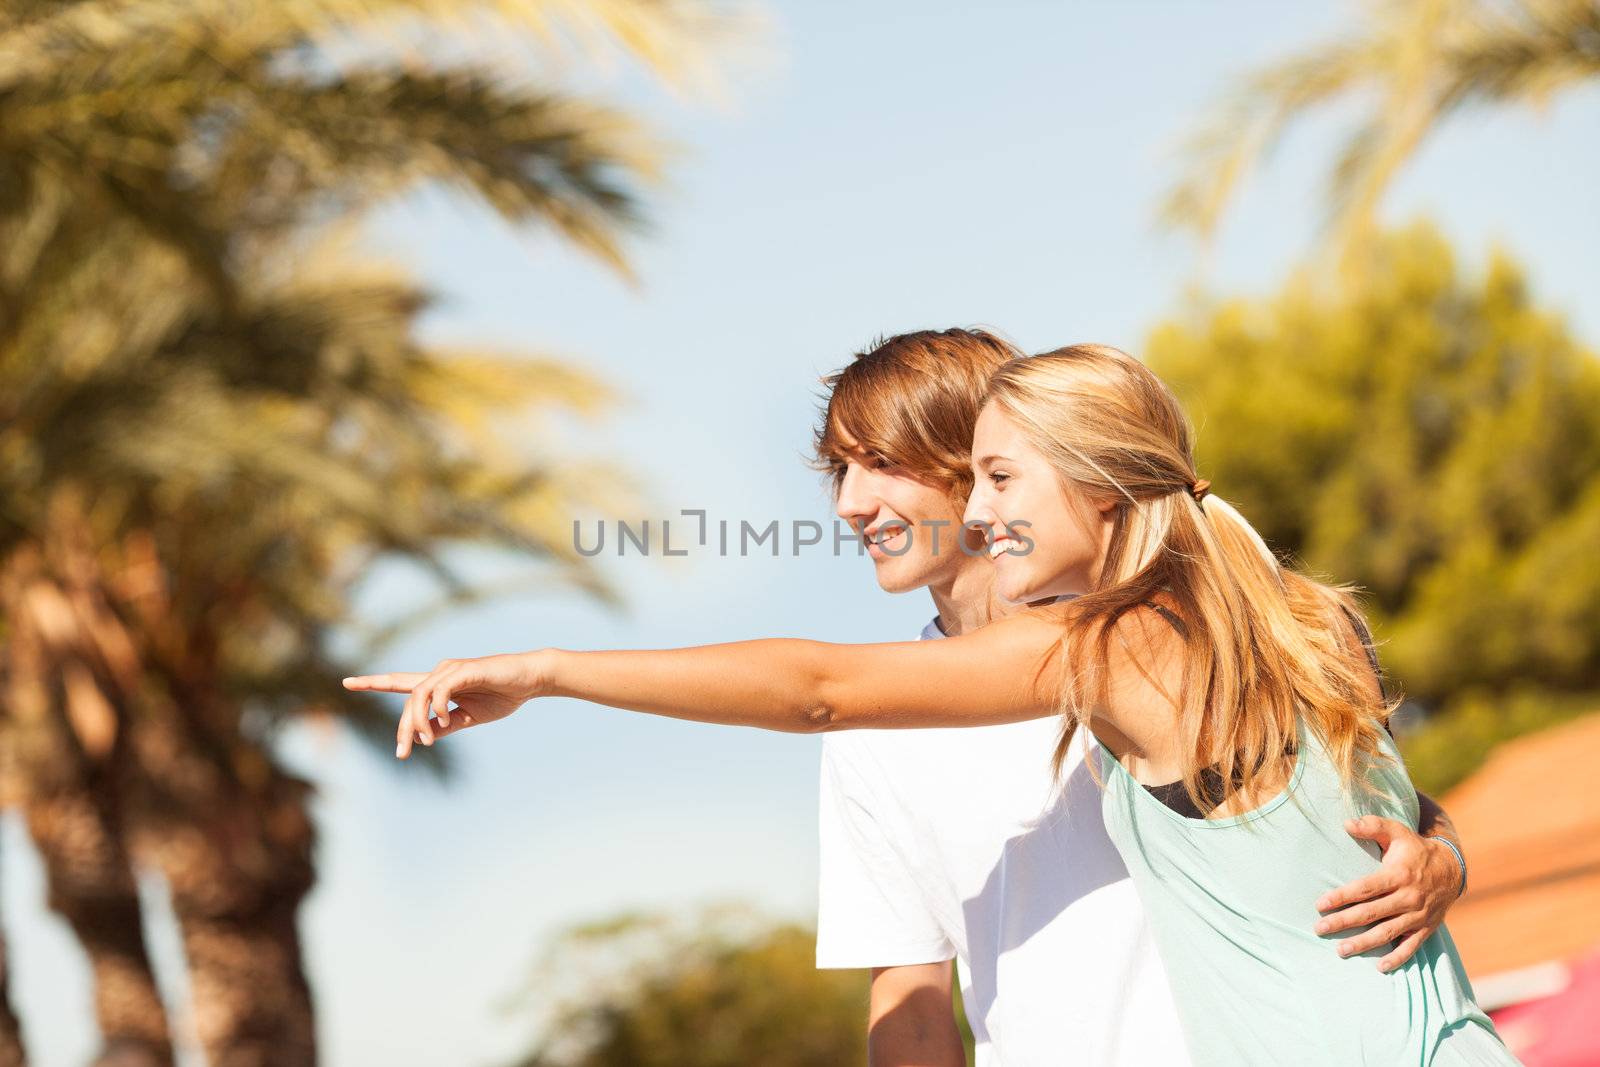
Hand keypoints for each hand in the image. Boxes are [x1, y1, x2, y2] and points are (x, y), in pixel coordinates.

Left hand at [342, 651, 548, 758]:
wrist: (530, 680)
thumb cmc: (503, 695)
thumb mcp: (470, 717)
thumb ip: (445, 724)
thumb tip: (422, 736)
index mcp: (439, 684)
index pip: (399, 682)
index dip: (373, 682)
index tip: (347, 682)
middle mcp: (440, 672)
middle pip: (408, 698)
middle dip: (401, 728)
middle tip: (402, 753)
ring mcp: (450, 670)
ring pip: (419, 695)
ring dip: (417, 722)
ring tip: (425, 742)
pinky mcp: (464, 670)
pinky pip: (439, 691)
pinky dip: (436, 708)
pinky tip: (443, 721)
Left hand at [1313, 815, 1462, 971]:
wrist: (1452, 868)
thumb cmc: (1415, 849)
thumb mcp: (1398, 832)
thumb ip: (1373, 826)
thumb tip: (1346, 824)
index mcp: (1398, 875)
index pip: (1365, 888)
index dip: (1342, 896)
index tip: (1320, 904)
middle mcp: (1409, 897)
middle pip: (1371, 913)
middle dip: (1343, 922)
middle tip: (1319, 929)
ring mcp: (1418, 915)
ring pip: (1387, 932)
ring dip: (1364, 943)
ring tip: (1340, 950)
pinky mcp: (1426, 928)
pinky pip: (1411, 947)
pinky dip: (1397, 958)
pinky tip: (1380, 967)